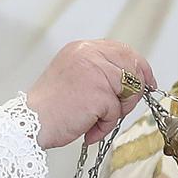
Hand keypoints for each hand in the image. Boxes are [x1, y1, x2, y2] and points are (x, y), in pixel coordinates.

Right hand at [26, 40, 155, 148]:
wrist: (29, 124)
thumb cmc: (48, 109)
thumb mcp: (73, 77)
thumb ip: (98, 72)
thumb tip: (130, 81)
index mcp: (82, 48)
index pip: (123, 50)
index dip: (140, 67)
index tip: (147, 82)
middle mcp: (89, 54)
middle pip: (132, 69)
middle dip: (132, 93)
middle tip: (119, 110)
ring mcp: (95, 72)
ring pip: (128, 91)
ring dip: (115, 112)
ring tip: (94, 120)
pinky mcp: (98, 93)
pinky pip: (116, 112)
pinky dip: (104, 126)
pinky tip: (87, 129)